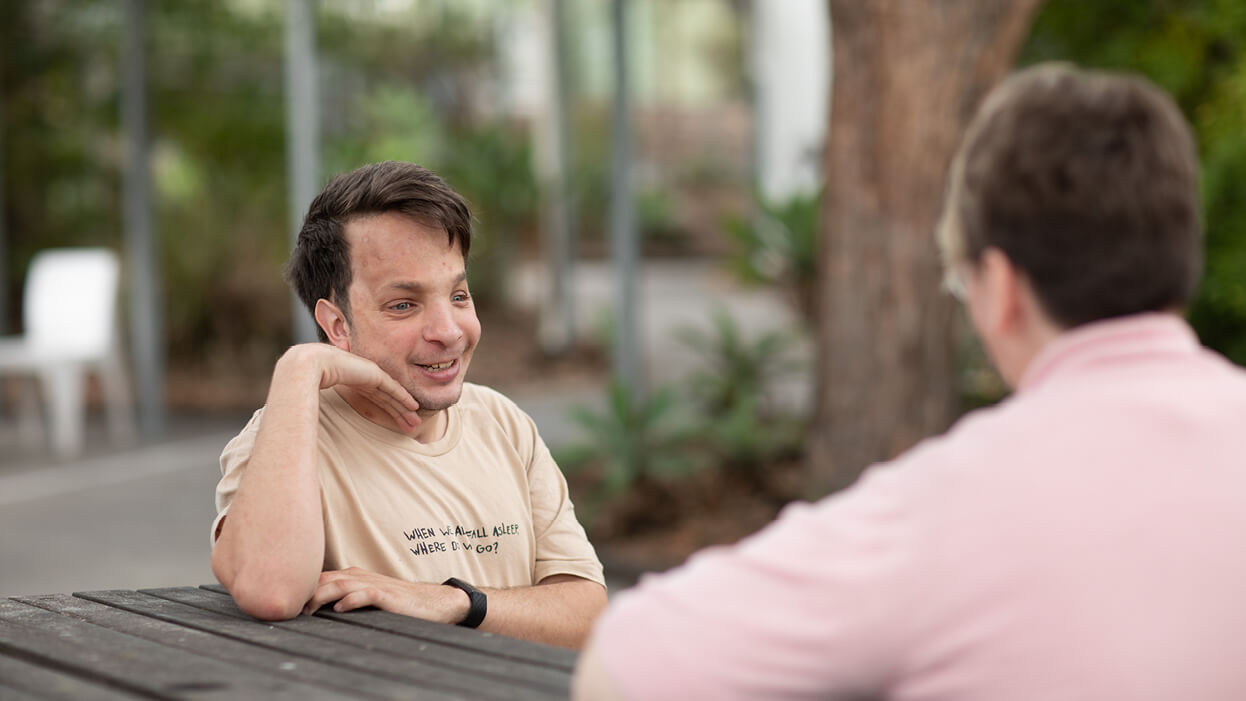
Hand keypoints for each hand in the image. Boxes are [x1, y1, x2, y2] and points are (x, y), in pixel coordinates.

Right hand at [278, 344, 420, 432]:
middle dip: (400, 412)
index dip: (388, 409)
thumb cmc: (310, 378)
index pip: (376, 397)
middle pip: (388, 397)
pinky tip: (414, 407)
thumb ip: (327, 405)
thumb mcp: (322, 393)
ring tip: (416, 422)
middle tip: (413, 425)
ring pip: (393, 395)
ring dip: (405, 409)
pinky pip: (393, 389)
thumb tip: (313, 422)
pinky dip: (404, 398)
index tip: (398, 422)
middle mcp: (365, 376)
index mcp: (355, 380)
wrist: (312, 362)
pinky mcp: (375, 375)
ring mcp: (371, 374)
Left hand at [302, 567, 469, 623]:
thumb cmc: (396, 602)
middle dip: (306, 593)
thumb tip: (315, 609)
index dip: (302, 590)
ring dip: (321, 596)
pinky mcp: (386, 595)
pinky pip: (364, 594)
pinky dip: (350, 600)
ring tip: (309, 611)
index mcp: (352, 575)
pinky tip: (340, 609)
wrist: (431, 602)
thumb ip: (343, 597)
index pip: (319, 577)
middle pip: (324, 578)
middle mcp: (359, 576)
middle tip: (292, 611)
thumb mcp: (366, 596)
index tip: (289, 607)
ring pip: (339, 584)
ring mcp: (372, 584)